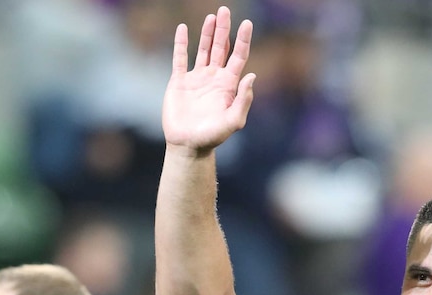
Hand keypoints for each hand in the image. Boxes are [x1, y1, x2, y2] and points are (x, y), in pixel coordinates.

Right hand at [162, 6, 254, 155]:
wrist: (188, 145)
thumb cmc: (213, 137)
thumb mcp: (233, 121)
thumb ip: (243, 100)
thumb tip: (252, 75)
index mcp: (228, 85)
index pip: (238, 57)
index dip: (242, 40)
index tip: (247, 23)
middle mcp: (214, 78)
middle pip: (221, 48)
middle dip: (224, 29)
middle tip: (225, 10)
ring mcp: (196, 78)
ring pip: (203, 49)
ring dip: (207, 33)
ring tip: (212, 17)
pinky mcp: (179, 82)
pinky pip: (180, 58)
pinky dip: (181, 43)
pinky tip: (183, 29)